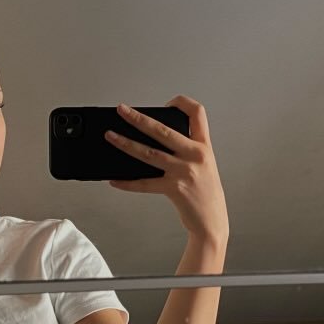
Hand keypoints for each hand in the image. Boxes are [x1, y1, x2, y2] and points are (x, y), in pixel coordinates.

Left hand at [104, 96, 228, 242]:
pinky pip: (145, 184)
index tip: (166, 103)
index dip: (181, 103)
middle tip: (122, 110)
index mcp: (204, 146)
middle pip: (163, 130)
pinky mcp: (174, 189)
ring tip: (111, 136)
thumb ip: (185, 150)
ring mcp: (185, 171)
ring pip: (150, 153)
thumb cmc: (206, 193)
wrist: (213, 221)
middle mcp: (195, 155)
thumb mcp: (203, 164)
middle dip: (139, 118)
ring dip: (127, 144)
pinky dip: (128, 182)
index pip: (197, 113)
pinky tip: (115, 180)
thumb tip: (153, 140)